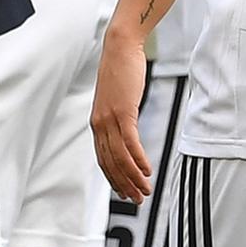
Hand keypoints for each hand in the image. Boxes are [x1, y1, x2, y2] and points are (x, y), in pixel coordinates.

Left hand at [91, 22, 151, 202]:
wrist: (120, 47)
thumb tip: (127, 128)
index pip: (103, 159)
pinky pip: (130, 143)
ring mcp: (110, 119)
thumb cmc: (121, 70)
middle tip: (137, 199)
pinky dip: (139, 160)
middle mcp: (100, 124)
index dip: (114, 179)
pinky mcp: (122, 112)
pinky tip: (147, 170)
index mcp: (97, 123)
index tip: (124, 193)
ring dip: (133, 177)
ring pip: (120, 157)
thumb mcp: (117, 98)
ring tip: (145, 190)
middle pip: (110, 163)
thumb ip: (119, 116)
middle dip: (124, 184)